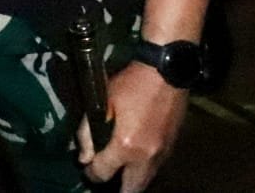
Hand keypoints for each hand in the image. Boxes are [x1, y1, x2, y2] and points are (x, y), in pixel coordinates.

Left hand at [77, 62, 188, 192]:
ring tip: (121, 171)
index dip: (91, 172)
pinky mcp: (171, 148)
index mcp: (125, 146)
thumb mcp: (102, 102)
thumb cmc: (131, 84)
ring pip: (146, 181)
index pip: (103, 173)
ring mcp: (162, 155)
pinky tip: (136, 158)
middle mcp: (146, 158)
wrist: (166, 73)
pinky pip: (156, 168)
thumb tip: (83, 158)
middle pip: (131, 189)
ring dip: (132, 180)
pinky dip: (144, 169)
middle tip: (107, 177)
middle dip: (117, 188)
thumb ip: (87, 133)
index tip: (87, 167)